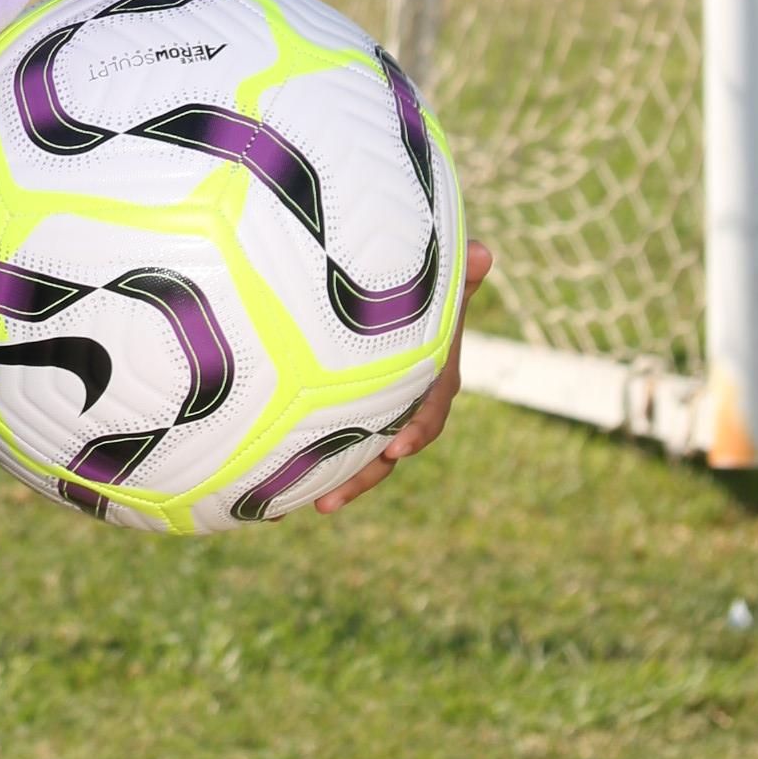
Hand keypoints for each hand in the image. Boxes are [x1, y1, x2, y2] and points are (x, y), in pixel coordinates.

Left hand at [314, 238, 490, 514]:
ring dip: (336, 483)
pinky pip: (330, 446)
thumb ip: (454, 277)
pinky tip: (272, 499)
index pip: (428, 412)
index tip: (397, 445)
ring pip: (359, 456)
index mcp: (430, 379)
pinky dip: (307, 471)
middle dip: (362, 476)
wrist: (382, 291)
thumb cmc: (416, 286)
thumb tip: (485, 253)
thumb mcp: (435, 284)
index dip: (416, 430)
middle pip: (387, 448)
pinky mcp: (343, 412)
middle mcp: (403, 403)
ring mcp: (372, 411)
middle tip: (330, 500)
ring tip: (309, 506)